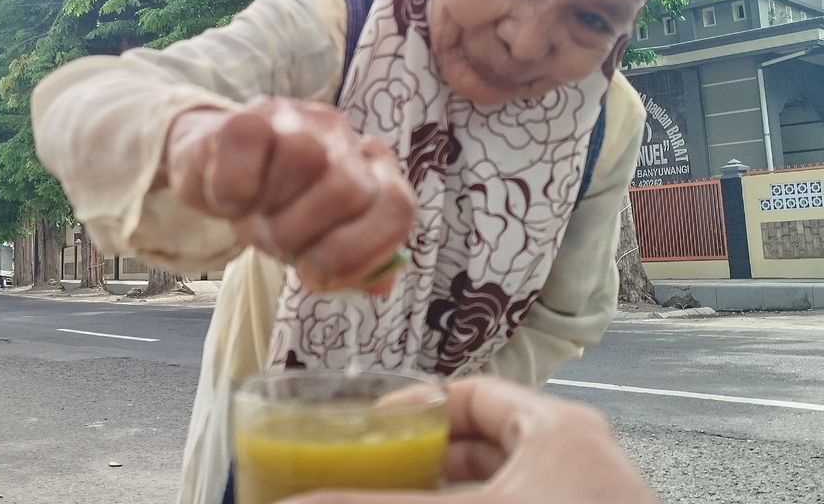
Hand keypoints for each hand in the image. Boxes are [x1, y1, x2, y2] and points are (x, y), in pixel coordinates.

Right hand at [159, 97, 413, 293]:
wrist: (209, 168)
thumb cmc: (271, 207)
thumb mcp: (314, 241)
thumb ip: (353, 263)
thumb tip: (379, 283)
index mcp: (370, 169)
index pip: (397, 209)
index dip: (362, 253)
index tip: (316, 274)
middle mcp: (341, 136)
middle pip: (350, 190)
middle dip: (304, 234)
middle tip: (275, 239)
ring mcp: (296, 119)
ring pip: (303, 158)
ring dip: (269, 209)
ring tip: (252, 213)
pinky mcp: (247, 116)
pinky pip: (249, 152)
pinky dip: (233, 192)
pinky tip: (229, 197)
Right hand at [278, 378, 657, 503]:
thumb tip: (302, 502)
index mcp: (557, 429)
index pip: (473, 394)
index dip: (417, 408)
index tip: (372, 428)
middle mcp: (578, 458)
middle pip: (486, 440)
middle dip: (427, 458)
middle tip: (377, 471)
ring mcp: (586, 496)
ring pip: (504, 481)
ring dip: (450, 491)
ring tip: (403, 499)